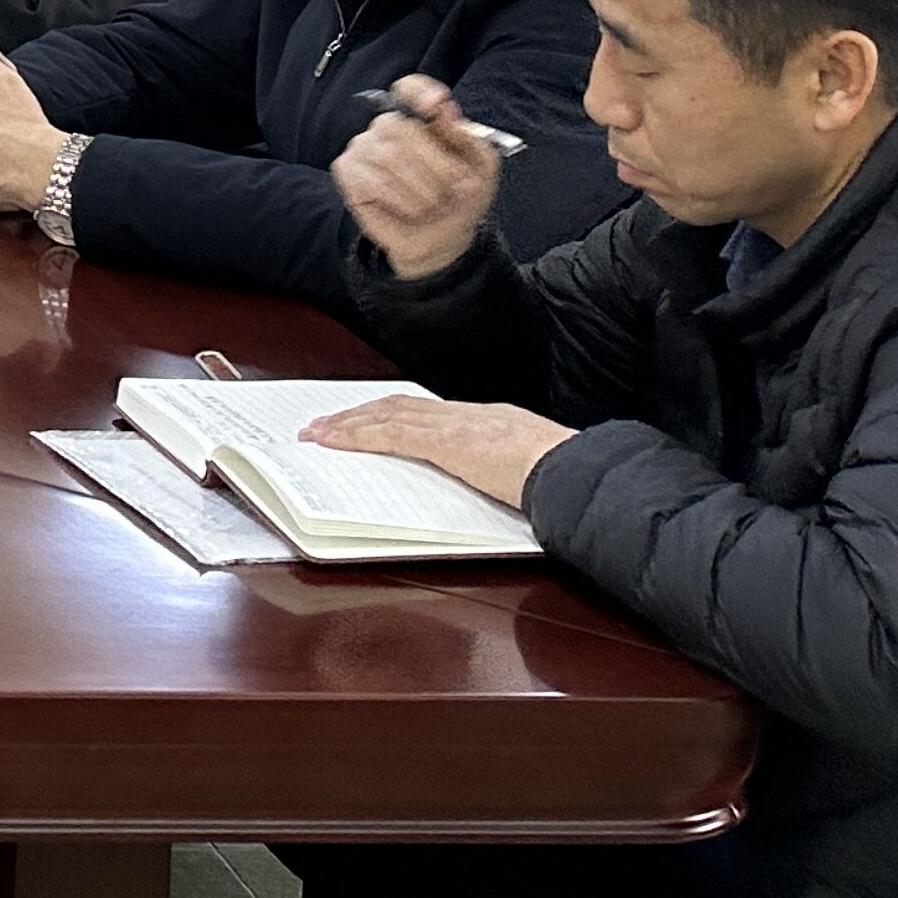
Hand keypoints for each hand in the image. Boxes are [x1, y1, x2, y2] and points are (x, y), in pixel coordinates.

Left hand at [302, 396, 575, 513]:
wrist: (580, 472)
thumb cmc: (570, 478)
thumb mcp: (535, 471)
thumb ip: (509, 474)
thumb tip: (503, 490)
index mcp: (490, 420)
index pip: (430, 412)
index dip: (394, 414)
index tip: (370, 419)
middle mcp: (467, 415)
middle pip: (400, 407)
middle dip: (360, 414)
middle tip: (326, 423)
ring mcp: (456, 426)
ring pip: (386, 416)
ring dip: (348, 424)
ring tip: (318, 432)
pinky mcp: (446, 444)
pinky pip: (389, 436)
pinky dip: (356, 437)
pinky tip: (332, 442)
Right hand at [333, 74, 504, 281]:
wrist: (442, 239)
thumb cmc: (460, 198)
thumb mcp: (480, 167)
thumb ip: (465, 137)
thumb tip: (445, 109)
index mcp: (422, 118)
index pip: (409, 88)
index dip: (419, 92)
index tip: (437, 104)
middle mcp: (388, 126)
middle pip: (401, 127)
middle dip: (438, 165)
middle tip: (457, 188)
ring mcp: (363, 147)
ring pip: (389, 157)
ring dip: (423, 190)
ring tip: (432, 204)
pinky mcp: (347, 172)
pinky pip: (373, 181)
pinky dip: (401, 201)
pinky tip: (408, 209)